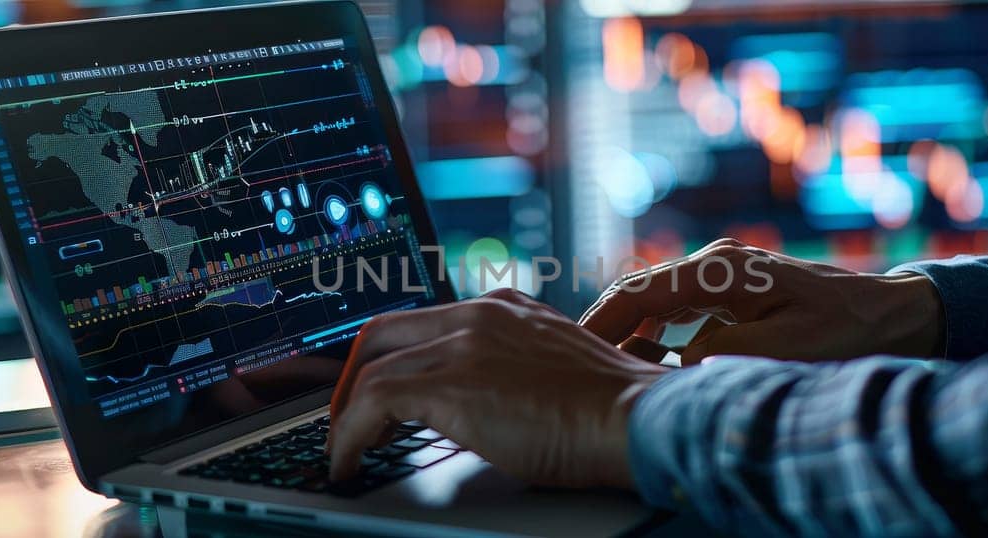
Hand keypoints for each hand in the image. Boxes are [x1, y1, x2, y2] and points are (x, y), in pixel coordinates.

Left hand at [326, 289, 666, 488]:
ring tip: (349, 451)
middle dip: (353, 379)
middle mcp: (479, 314)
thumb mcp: (555, 371)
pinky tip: (351, 463)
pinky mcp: (453, 384)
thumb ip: (515, 370)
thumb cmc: (615, 412)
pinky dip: (350, 436)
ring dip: (348, 416)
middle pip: (382, 332)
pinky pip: (372, 402)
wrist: (639, 419)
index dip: (388, 358)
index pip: (424, 321)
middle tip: (349, 420)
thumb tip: (481, 409)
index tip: (376, 395)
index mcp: (505, 308)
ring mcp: (464, 344)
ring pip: (371, 369)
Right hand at [581, 238, 944, 363]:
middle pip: (639, 291)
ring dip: (628, 333)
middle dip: (603, 325)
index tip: (573, 349)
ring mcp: (720, 275)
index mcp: (721, 269)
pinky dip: (654, 334)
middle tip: (570, 361)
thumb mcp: (786, 348)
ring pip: (654, 302)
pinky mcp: (729, 292)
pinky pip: (676, 311)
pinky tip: (645, 361)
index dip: (601, 320)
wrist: (889, 314)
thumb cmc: (844, 329)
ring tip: (600, 366)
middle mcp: (714, 264)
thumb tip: (675, 362)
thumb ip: (723, 353)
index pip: (640, 291)